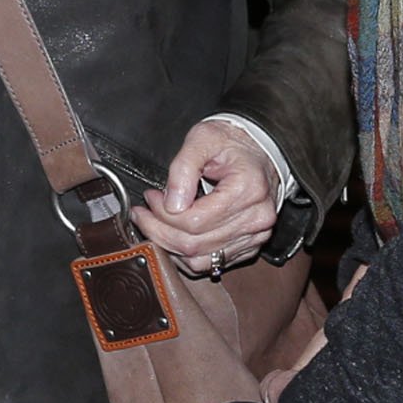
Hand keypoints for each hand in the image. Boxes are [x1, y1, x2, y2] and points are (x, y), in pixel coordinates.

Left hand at [133, 119, 282, 277]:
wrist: (260, 150)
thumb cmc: (231, 142)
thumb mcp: (203, 138)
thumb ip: (183, 168)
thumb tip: (171, 203)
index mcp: (248, 190)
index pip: (195, 220)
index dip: (163, 213)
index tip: (150, 198)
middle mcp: (256, 219)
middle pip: (195, 244)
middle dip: (159, 231)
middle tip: (143, 213)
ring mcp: (255, 236)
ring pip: (201, 260)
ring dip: (170, 246)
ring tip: (155, 225)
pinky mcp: (250, 245)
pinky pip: (212, 263)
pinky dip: (187, 255)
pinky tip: (174, 236)